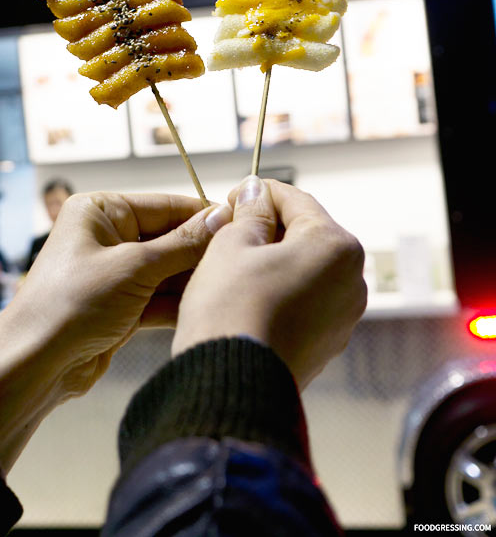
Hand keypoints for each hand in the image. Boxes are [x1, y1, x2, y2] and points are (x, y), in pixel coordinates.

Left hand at [0, 191, 230, 471]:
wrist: (34, 365)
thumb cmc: (72, 303)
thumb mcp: (135, 268)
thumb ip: (183, 244)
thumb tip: (223, 217)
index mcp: (101, 210)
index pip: (166, 205)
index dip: (204, 216)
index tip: (244, 223)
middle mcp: (105, 235)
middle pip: (169, 237)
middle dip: (201, 251)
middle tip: (244, 258)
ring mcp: (113, 272)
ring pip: (167, 270)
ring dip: (193, 279)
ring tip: (232, 284)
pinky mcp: (119, 306)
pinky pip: (158, 296)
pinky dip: (179, 302)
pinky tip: (209, 305)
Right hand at [172, 177, 366, 388]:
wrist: (232, 386)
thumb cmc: (231, 309)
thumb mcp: (232, 244)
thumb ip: (250, 213)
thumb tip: (256, 194)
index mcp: (335, 246)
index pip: (296, 200)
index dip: (259, 193)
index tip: (232, 197)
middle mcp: (352, 281)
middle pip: (307, 235)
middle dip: (269, 228)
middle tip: (229, 230)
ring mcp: (343, 318)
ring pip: (306, 270)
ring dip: (274, 261)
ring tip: (233, 264)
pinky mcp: (327, 346)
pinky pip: (305, 303)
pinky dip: (279, 292)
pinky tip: (246, 296)